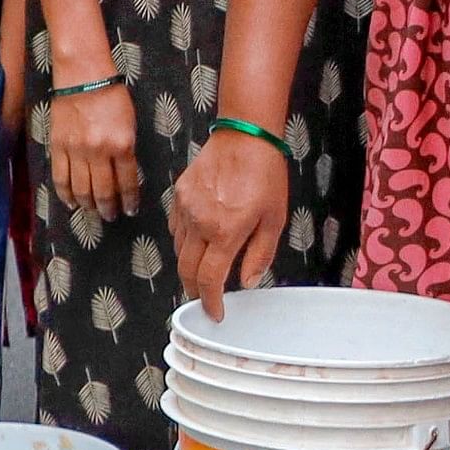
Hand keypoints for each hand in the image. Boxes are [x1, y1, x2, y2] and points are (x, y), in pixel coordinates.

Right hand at [46, 77, 141, 221]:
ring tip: (94, 211)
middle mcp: (99, 151)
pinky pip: (61, 178)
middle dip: (109, 208)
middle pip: (103, 191)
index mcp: (122, 144)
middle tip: (112, 216)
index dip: (130, 200)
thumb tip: (124, 175)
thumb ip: (126, 150)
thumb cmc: (111, 95)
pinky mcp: (58, 146)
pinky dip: (66, 194)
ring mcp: (76, 150)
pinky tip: (72, 202)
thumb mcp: (129, 123)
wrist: (82, 75)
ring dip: (88, 205)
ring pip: (81, 189)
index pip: (128, 182)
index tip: (130, 210)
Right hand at [170, 128, 288, 317]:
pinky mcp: (179, 194)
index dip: (210, 302)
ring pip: (179, 249)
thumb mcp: (274, 219)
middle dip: (195, 289)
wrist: (245, 136)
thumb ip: (259, 254)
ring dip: (189, 265)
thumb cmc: (265, 174)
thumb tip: (247, 282)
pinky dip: (184, 241)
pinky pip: (175, 227)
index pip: (209, 280)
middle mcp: (199, 223)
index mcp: (225, 232)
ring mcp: (185, 207)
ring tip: (204, 269)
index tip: (214, 313)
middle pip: (187, 270)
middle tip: (205, 297)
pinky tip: (198, 240)